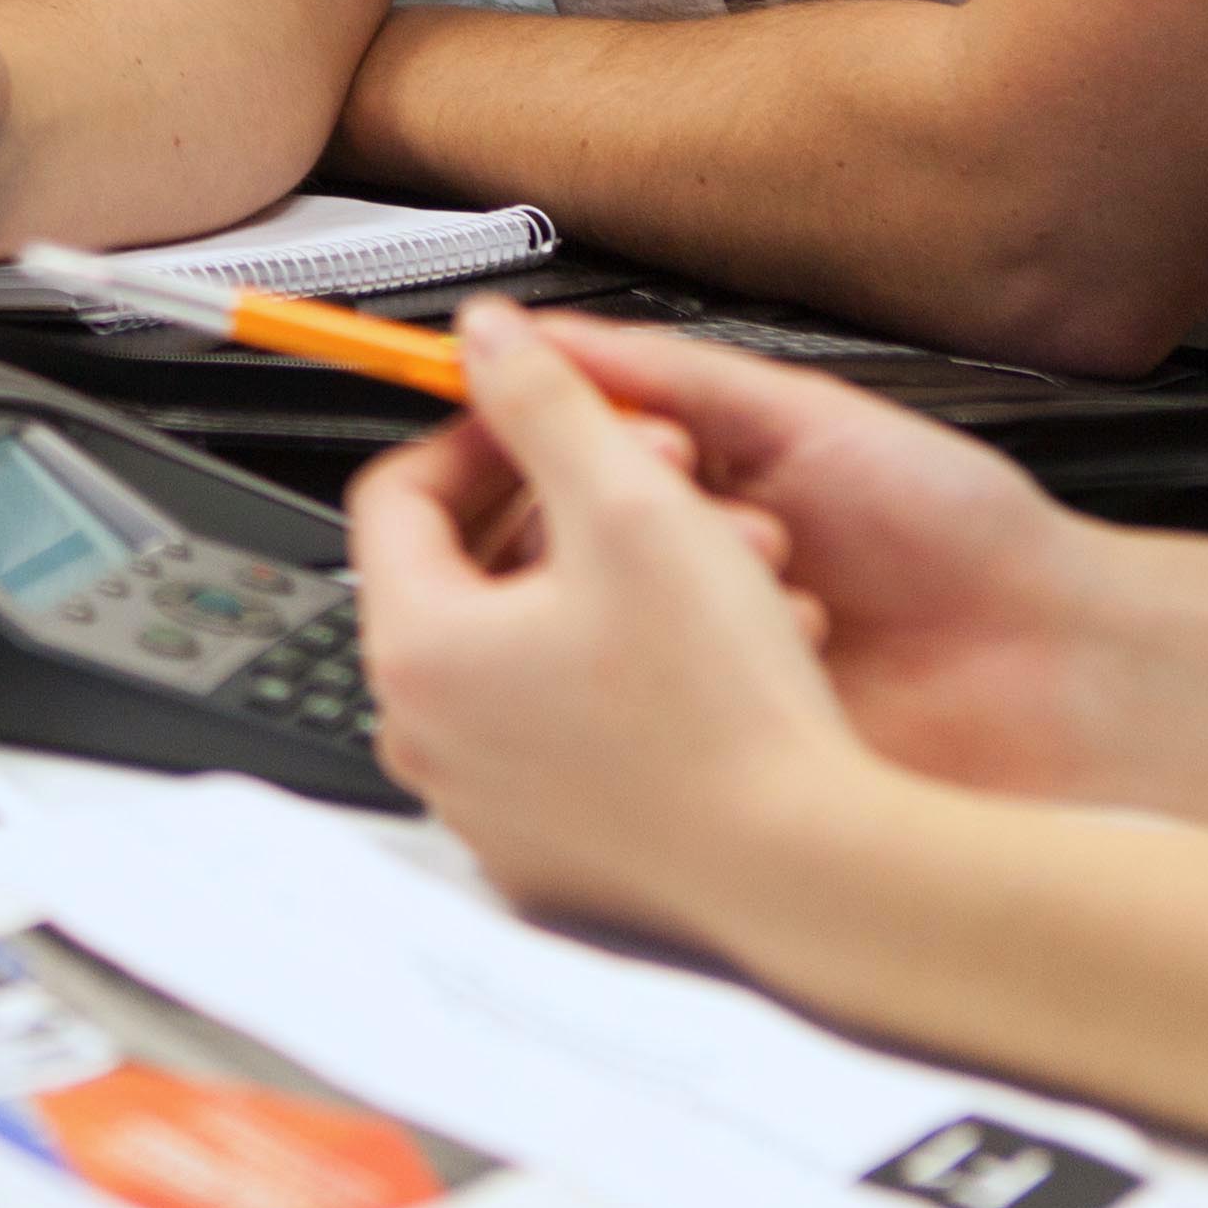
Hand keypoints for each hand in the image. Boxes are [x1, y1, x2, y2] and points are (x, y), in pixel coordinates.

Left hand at [350, 296, 885, 943]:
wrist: (807, 869)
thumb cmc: (721, 709)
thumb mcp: (631, 503)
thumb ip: (546, 400)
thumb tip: (486, 338)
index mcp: (417, 651)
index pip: (399, 497)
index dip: (479, 431)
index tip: (543, 411)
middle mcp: (429, 739)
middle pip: (463, 573)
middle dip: (558, 507)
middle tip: (641, 481)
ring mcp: (486, 806)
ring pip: (523, 650)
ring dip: (599, 588)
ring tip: (698, 568)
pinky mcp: (550, 853)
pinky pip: (561, 732)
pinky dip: (615, 679)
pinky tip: (700, 660)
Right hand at [382, 305, 1105, 796]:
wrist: (1063, 671)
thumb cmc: (963, 541)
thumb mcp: (802, 417)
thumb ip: (666, 374)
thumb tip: (534, 332)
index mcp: (697, 491)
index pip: (562, 456)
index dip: (526, 434)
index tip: (498, 411)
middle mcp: (682, 581)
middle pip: (552, 541)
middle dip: (591, 500)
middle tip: (659, 481)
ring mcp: (696, 666)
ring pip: (588, 618)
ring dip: (657, 576)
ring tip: (763, 558)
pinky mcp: (717, 740)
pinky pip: (643, 700)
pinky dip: (696, 656)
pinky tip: (780, 633)